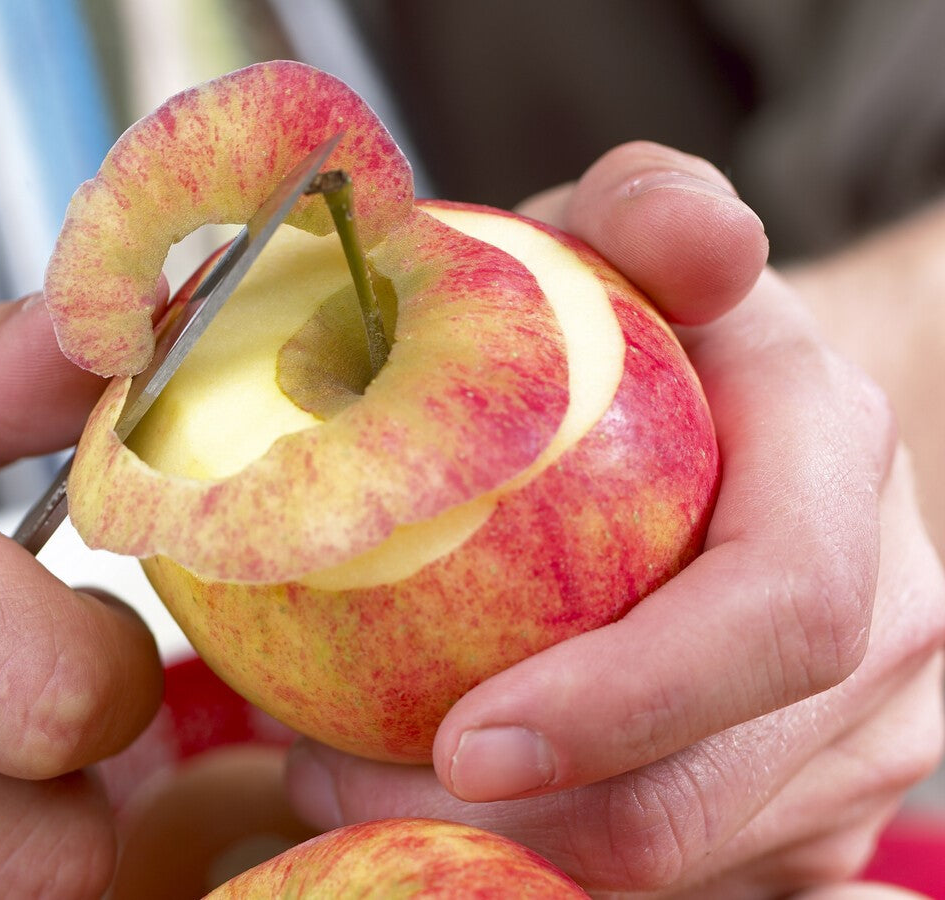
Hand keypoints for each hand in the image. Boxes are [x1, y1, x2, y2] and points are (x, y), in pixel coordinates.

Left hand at [284, 143, 944, 896]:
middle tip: (338, 791)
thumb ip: (655, 209)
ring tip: (355, 790)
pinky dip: (546, 864)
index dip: (629, 703)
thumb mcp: (634, 230)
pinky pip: (680, 881)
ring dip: (510, 859)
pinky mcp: (806, 805)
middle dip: (525, 830)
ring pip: (690, 867)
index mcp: (838, 470)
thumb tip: (701, 247)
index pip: (775, 616)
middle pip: (718, 793)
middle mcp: (888, 624)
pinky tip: (439, 810)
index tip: (463, 743)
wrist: (746, 415)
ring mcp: (857, 736)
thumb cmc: (654, 322)